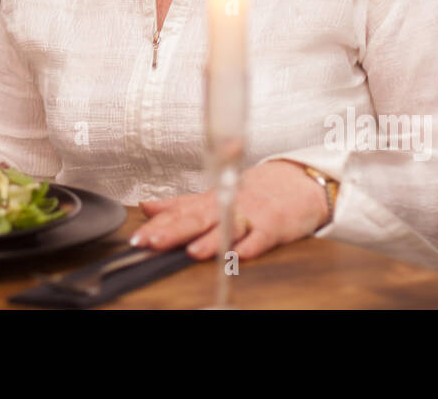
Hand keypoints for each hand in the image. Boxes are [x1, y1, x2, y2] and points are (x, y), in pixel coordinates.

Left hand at [131, 160, 330, 260]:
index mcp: (211, 200)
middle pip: (198, 218)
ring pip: (228, 227)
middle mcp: (227, 205)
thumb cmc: (254, 192)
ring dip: (211, 240)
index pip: (180, 212)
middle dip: (173, 232)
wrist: (298, 183)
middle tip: (152, 242)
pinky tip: (240, 254)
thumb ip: (181, 204)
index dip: (158, 224)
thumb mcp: (214, 196)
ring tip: (192, 251)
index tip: (138, 235)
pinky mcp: (275, 226)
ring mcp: (251, 215)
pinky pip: (262, 237)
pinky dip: (252, 245)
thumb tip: (147, 207)